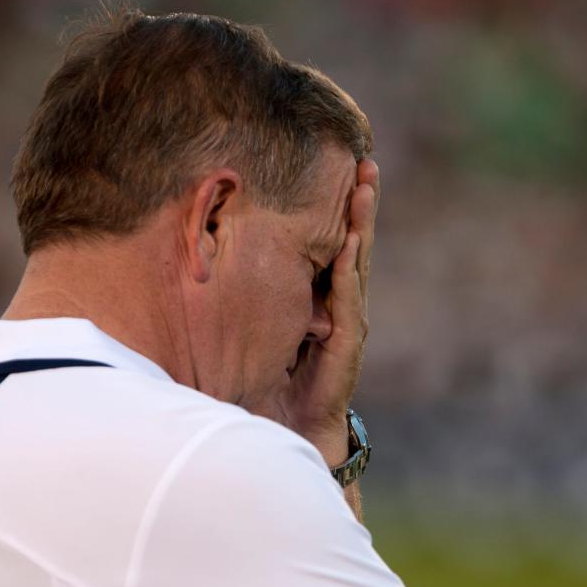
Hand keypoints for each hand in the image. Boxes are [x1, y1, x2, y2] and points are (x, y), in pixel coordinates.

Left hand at [281, 159, 379, 464]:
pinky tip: (350, 239)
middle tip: (365, 162)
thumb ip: (259, 293)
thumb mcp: (261, 324)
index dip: (340, 207)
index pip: (333, 241)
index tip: (344, 167)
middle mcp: (338, 301)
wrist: (287, 425)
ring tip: (365, 186)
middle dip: (360, 202)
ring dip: (361, 223)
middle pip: (353, 242)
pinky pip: (347, 297)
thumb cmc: (270, 375)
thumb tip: (220, 252)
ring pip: (356, 261)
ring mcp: (346, 318)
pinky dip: (348, 266)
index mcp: (320, 294)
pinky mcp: (346, 340)